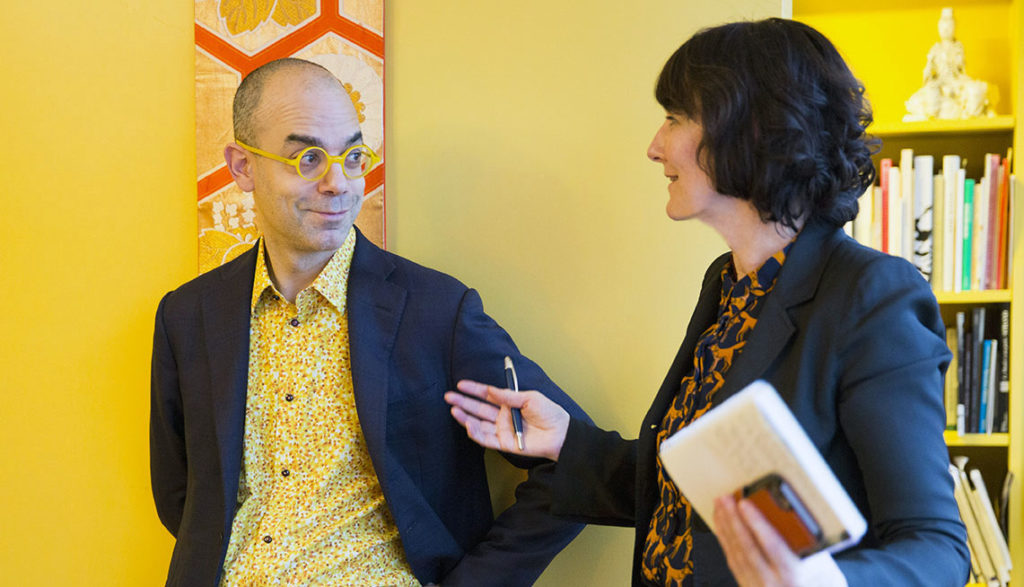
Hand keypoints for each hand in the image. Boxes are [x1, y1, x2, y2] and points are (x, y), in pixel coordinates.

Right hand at [444, 380, 569, 460]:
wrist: (560, 433)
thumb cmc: (549, 413)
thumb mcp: (530, 398)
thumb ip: (508, 396)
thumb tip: (489, 390)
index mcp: (508, 403)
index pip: (486, 395)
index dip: (473, 390)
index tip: (461, 384)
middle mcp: (502, 416)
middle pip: (478, 409)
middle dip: (463, 402)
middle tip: (448, 396)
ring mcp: (502, 430)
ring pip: (479, 424)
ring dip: (465, 417)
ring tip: (454, 410)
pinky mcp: (504, 444)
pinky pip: (486, 439)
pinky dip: (476, 433)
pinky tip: (468, 424)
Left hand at [712, 495, 846, 586]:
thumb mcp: (826, 571)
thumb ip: (813, 548)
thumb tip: (799, 519)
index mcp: (792, 576)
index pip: (772, 546)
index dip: (756, 523)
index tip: (745, 504)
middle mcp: (771, 581)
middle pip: (747, 547)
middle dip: (733, 519)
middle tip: (726, 498)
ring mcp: (755, 585)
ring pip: (736, 553)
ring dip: (725, 526)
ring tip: (720, 505)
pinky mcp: (747, 585)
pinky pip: (732, 560)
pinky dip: (725, 540)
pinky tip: (721, 526)